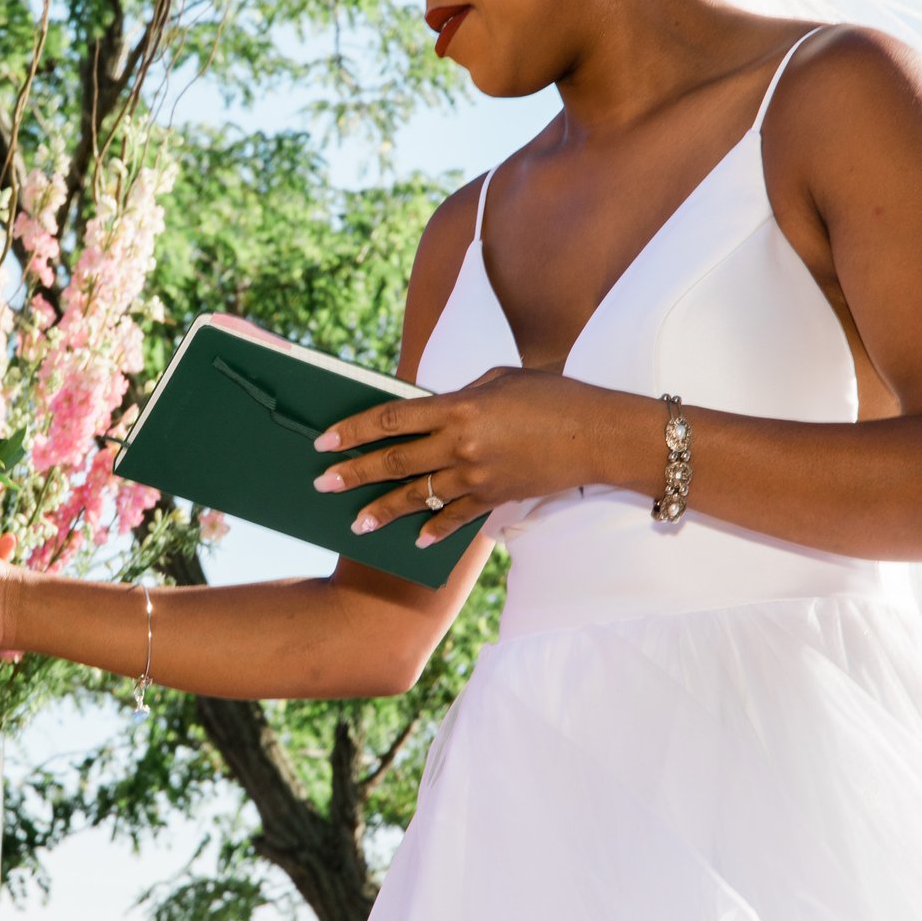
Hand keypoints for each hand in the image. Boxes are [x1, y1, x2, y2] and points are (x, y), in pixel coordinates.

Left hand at [313, 367, 625, 546]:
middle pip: (394, 461)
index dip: (354, 430)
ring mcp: (477, 475)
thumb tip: (427, 411)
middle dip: (354, 474)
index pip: (392, 418)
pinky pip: (455, 517)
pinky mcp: (496, 497)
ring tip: (355, 523)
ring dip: (383, 511)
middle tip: (322, 485)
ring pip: (417, 496)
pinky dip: (434, 529)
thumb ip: (458, 396)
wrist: (599, 435)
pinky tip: (414, 540)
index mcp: (459, 407)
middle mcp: (461, 444)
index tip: (325, 441)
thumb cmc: (553, 395)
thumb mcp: (499, 380)